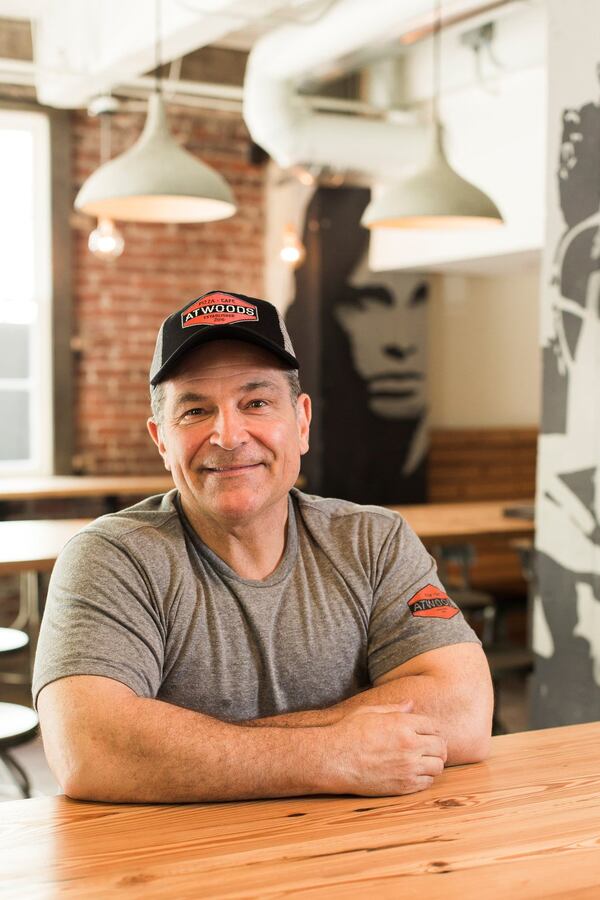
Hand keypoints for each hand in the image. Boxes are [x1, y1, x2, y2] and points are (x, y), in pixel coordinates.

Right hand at [322, 699, 446, 796]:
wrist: (334, 760)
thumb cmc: (348, 732)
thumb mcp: (370, 712)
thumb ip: (394, 708)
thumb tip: (411, 704)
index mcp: (403, 724)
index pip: (434, 726)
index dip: (431, 729)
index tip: (426, 732)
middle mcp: (410, 746)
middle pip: (440, 746)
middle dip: (437, 746)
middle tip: (429, 747)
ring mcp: (408, 767)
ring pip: (438, 766)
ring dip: (433, 762)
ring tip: (422, 761)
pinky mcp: (403, 786)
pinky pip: (427, 783)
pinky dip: (425, 778)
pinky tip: (414, 773)